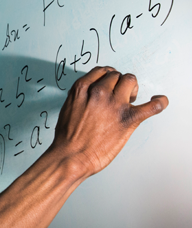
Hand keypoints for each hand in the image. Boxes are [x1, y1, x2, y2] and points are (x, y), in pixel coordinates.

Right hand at [51, 66, 167, 177]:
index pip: (101, 71)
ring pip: (130, 80)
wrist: (71, 156)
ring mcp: (115, 105)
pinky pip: (152, 106)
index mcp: (82, 89)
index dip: (107, 76)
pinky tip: (160, 100)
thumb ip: (81, 96)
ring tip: (131, 99)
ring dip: (132, 88)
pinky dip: (160, 102)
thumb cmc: (67, 137)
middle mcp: (99, 92)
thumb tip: (93, 93)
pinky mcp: (128, 119)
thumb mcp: (68, 107)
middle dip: (118, 83)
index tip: (110, 83)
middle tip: (118, 96)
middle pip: (117, 75)